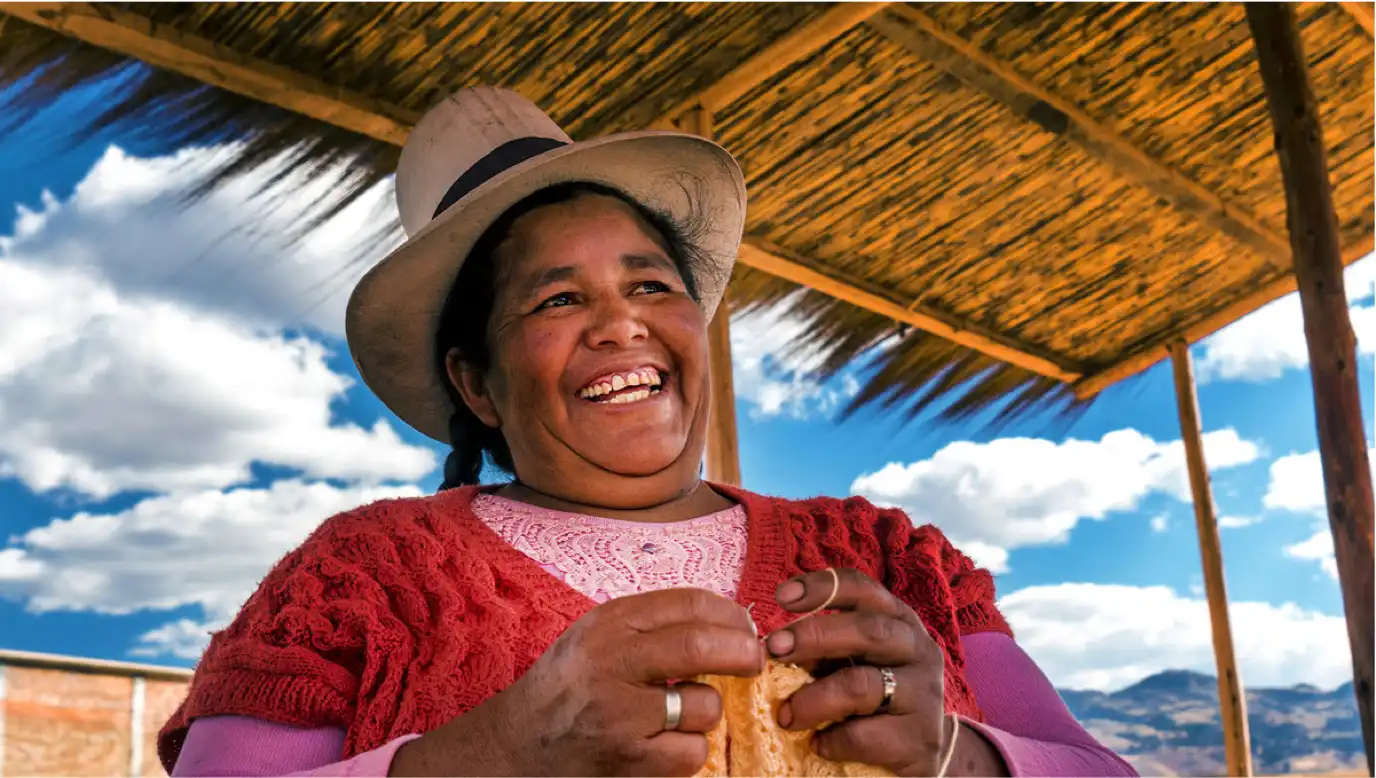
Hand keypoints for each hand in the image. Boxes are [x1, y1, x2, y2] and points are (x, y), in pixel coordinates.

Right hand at [396, 588, 763, 776]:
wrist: (515, 745)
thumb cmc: (569, 687)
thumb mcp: (599, 637)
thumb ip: (652, 625)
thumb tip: (731, 620)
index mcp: (609, 623)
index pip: (688, 603)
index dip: (732, 615)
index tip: (748, 628)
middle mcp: (611, 661)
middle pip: (701, 645)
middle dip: (743, 653)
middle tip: (756, 662)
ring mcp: (618, 713)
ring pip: (704, 705)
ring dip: (708, 712)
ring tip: (682, 715)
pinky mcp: (627, 759)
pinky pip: (693, 752)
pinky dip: (691, 752)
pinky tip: (664, 746)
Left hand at [763, 568, 949, 776]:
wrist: (922, 751)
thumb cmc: (876, 697)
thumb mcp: (853, 662)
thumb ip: (824, 649)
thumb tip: (777, 646)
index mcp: (898, 620)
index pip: (863, 589)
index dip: (821, 587)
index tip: (781, 596)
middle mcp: (918, 649)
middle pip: (867, 630)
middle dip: (813, 636)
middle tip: (774, 649)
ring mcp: (924, 694)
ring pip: (862, 685)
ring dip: (813, 699)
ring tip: (786, 716)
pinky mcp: (920, 739)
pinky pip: (865, 735)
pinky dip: (833, 740)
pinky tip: (819, 744)